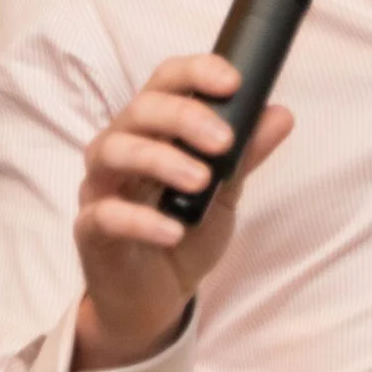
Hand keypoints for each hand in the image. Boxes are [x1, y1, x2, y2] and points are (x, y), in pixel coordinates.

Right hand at [73, 54, 292, 371]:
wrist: (158, 298)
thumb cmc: (186, 232)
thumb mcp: (226, 192)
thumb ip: (246, 154)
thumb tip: (280, 114)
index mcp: (153, 129)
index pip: (164, 82)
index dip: (195, 73)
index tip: (233, 82)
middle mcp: (120, 148)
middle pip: (139, 110)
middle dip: (183, 117)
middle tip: (224, 142)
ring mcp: (100, 188)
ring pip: (113, 152)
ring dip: (160, 160)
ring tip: (201, 181)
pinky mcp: (90, 230)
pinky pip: (105, 215)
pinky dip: (140, 219)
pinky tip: (173, 231)